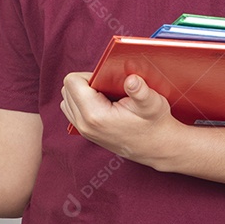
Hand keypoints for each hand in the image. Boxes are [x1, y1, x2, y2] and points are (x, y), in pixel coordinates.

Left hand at [60, 72, 178, 165]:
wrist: (158, 147)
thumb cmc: (155, 123)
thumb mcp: (153, 104)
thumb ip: (140, 91)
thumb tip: (131, 80)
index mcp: (95, 115)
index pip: (72, 81)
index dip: (88, 75)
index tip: (105, 80)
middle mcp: (84, 124)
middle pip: (67, 89)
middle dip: (84, 82)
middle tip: (106, 87)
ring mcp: (83, 131)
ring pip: (66, 99)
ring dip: (81, 92)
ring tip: (104, 95)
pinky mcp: (85, 133)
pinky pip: (71, 110)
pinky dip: (81, 102)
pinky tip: (101, 103)